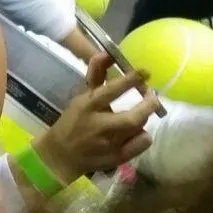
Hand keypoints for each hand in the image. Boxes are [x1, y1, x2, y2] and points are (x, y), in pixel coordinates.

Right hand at [33, 55, 160, 178]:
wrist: (61, 155)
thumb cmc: (73, 121)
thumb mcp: (81, 97)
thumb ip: (96, 75)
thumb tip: (106, 54)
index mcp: (87, 107)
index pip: (111, 91)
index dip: (131, 80)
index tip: (145, 72)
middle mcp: (99, 127)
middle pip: (133, 117)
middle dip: (148, 104)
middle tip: (152, 95)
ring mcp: (109, 146)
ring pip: (139, 129)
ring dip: (144, 117)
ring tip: (140, 112)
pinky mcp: (117, 159)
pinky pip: (141, 144)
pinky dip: (143, 135)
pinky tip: (136, 132)